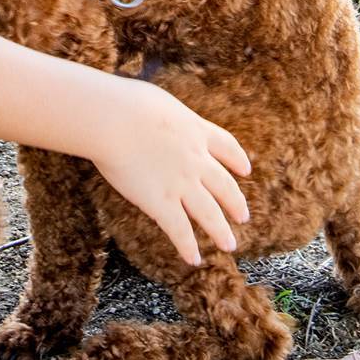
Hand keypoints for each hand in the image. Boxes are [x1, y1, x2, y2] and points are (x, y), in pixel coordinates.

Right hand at [87, 80, 252, 265]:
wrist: (114, 120)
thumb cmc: (126, 103)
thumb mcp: (159, 101)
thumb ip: (166, 115)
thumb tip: (155, 113)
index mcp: (196, 131)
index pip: (227, 146)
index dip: (238, 160)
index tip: (246, 169)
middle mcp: (196, 160)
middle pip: (225, 186)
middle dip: (235, 203)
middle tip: (243, 217)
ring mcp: (182, 183)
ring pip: (210, 214)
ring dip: (220, 231)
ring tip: (229, 245)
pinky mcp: (161, 202)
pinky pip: (180, 230)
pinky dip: (188, 247)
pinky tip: (194, 259)